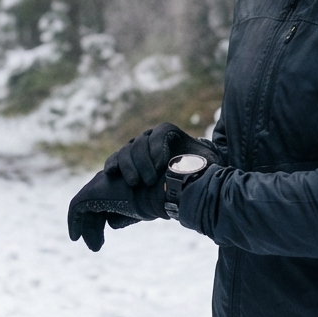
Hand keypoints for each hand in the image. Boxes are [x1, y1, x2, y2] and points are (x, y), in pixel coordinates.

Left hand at [67, 169, 165, 251]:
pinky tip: (75, 236)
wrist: (152, 193)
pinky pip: (76, 209)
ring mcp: (96, 187)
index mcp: (115, 186)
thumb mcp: (136, 211)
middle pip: (93, 209)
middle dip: (93, 228)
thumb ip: (123, 215)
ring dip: (87, 230)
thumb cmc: (150, 201)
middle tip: (95, 247)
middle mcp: (103, 183)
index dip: (100, 224)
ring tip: (93, 247)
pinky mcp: (89, 194)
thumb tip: (111, 223)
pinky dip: (74, 223)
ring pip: (84, 210)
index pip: (103, 207)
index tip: (101, 241)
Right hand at [104, 122, 219, 186]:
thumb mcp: (206, 164)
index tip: (160, 166)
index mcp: (170, 134)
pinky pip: (116, 158)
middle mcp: (150, 138)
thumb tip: (206, 167)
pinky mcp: (126, 161)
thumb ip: (205, 162)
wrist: (183, 181)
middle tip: (148, 181)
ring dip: (129, 166)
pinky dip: (113, 163)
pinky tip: (111, 172)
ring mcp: (136, 149)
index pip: (161, 133)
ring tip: (134, 183)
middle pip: (141, 143)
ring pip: (128, 150)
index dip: (158, 147)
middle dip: (143, 162)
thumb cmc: (197, 170)